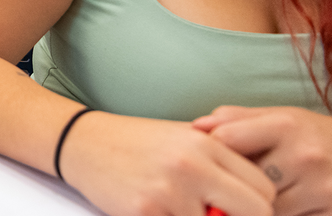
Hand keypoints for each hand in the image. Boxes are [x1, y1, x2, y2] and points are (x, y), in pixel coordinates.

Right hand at [61, 111, 274, 215]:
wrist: (82, 142)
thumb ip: (221, 163)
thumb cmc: (136, 142)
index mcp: (205, 145)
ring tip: (182, 209)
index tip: (239, 209)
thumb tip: (259, 198)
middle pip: (256, 211)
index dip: (258, 206)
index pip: (264, 189)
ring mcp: (168, 192)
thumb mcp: (183, 139)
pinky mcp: (145, 212)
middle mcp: (191, 167)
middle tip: (218, 215)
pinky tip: (160, 211)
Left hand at [195, 106, 331, 215]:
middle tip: (226, 189)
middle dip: (234, 187)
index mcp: (286, 125)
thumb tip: (194, 127)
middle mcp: (306, 156)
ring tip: (251, 199)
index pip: (226, 140)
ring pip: (266, 209)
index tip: (208, 163)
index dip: (211, 154)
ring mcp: (324, 189)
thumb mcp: (280, 117)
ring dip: (255, 208)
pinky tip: (283, 207)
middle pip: (245, 181)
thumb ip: (235, 120)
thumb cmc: (312, 136)